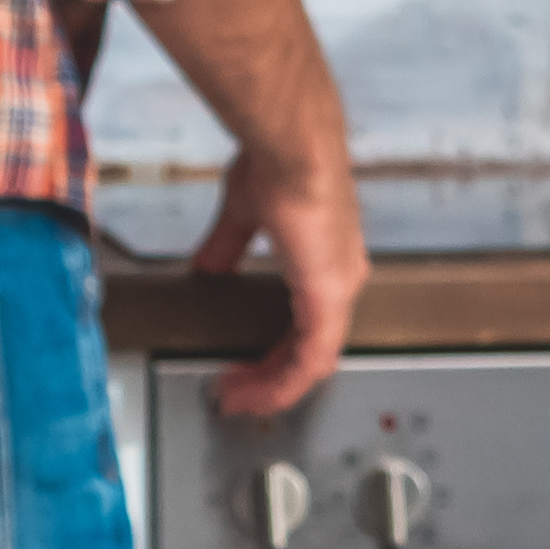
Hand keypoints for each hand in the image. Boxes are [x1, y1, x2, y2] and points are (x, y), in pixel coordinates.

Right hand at [191, 147, 366, 418]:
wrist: (291, 150)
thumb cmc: (279, 165)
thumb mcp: (245, 213)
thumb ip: (229, 246)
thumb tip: (208, 267)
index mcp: (326, 260)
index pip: (307, 324)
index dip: (276, 352)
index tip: (242, 368)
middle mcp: (341, 279)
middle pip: (310, 350)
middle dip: (270, 378)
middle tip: (235, 394)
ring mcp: (338, 292)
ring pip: (311, 362)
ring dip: (272, 386)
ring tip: (237, 399)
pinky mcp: (329, 300)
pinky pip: (311, 361)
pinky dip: (281, 382)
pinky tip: (254, 393)